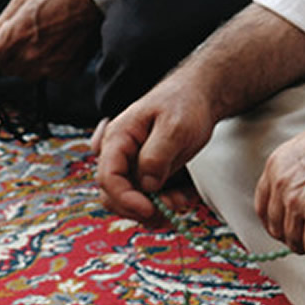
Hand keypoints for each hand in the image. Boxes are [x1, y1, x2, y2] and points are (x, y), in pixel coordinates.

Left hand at [0, 0, 100, 78]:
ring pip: (26, 74)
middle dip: (6, 57)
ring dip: (26, 62)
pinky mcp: (66, 71)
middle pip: (6, 69)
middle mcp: (30, 56)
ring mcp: (49, 67)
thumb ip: (3, 22)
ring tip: (39, 41)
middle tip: (18, 40)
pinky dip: (47, 65)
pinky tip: (55, 47)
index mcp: (14, 36)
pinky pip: (48, 75)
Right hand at [94, 82, 219, 222]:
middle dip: (140, 208)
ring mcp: (130, 164)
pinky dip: (162, 203)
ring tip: (181, 200)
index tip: (150, 208)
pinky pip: (145, 196)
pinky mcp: (144, 172)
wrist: (197, 96)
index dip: (125, 198)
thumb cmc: (185, 104)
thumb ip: (157, 155)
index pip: (108, 177)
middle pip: (113, 195)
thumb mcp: (175, 126)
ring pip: (130, 200)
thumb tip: (147, 185)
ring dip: (155, 209)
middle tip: (171, 207)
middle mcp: (118, 153)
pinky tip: (182, 195)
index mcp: (118, 137)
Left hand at [253, 110, 304, 258]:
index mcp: (277, 166)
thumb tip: (302, 201)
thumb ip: (299, 176)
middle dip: (299, 237)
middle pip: (278, 229)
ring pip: (297, 241)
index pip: (263, 208)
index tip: (291, 230)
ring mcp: (298, 202)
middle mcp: (282, 185)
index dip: (278, 224)